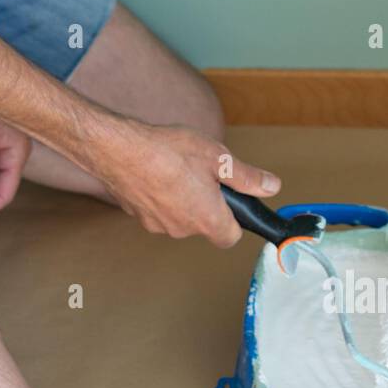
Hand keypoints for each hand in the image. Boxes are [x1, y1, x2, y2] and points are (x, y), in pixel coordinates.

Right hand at [90, 120, 280, 246]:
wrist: (117, 149)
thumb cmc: (167, 151)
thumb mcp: (218, 158)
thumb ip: (246, 177)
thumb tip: (270, 187)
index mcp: (207, 218)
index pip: (230, 238)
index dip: (235, 221)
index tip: (233, 203)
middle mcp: (183, 229)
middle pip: (205, 226)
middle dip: (208, 204)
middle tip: (203, 175)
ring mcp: (158, 225)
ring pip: (181, 218)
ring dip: (184, 200)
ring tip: (177, 170)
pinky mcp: (138, 217)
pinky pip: (159, 212)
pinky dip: (162, 198)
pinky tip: (157, 174)